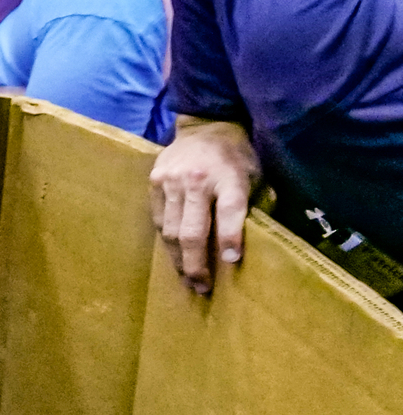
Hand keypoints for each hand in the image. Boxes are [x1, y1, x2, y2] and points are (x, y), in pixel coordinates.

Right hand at [151, 117, 260, 294]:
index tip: (231, 262)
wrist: (205, 126)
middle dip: (196, 264)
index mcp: (229, 176)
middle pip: (192, 231)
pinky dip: (167, 242)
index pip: (230, 212)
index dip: (230, 238)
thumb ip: (255, 205)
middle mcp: (196, 179)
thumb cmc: (237, 156)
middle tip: (202, 288)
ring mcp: (170, 181)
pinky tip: (175, 256)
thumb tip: (260, 242)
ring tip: (187, 279)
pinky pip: (159, 220)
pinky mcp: (154, 182)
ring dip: (179, 260)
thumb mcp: (256, 175)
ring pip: (170, 231)